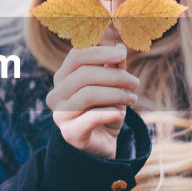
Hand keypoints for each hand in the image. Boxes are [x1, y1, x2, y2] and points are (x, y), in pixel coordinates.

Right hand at [46, 42, 139, 158]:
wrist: (102, 144)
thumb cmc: (105, 110)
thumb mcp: (112, 86)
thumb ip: (114, 67)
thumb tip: (120, 46)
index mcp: (63, 77)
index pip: (77, 56)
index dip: (100, 52)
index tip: (122, 54)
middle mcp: (56, 94)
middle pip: (84, 74)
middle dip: (115, 76)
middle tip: (135, 82)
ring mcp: (60, 115)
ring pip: (89, 94)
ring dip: (116, 95)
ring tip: (132, 99)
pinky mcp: (70, 133)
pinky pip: (92, 117)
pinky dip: (112, 113)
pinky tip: (121, 114)